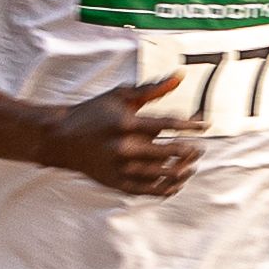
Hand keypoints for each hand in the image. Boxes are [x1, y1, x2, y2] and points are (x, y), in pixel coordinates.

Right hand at [34, 69, 203, 199]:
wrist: (63, 139)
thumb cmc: (94, 113)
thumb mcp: (121, 95)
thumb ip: (153, 88)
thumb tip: (179, 77)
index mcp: (126, 123)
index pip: (168, 125)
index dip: (191, 125)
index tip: (205, 125)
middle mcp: (124, 148)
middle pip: (170, 153)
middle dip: (190, 150)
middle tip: (199, 148)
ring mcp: (121, 169)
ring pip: (163, 175)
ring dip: (183, 170)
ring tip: (191, 165)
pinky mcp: (118, 184)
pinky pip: (150, 191)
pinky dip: (167, 188)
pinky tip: (176, 181)